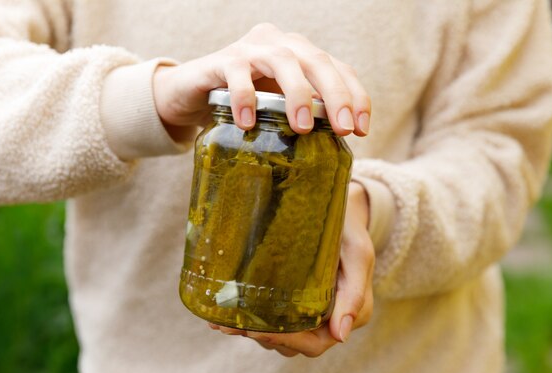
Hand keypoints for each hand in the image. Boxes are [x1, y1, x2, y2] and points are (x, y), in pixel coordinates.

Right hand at [153, 23, 370, 140]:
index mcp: (299, 55)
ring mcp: (250, 49)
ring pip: (283, 61)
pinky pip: (237, 74)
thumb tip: (337, 148)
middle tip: (343, 130)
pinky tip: (248, 124)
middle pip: (317, 61)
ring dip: (298, 94)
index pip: (337, 68)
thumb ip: (303, 115)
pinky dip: (245, 99)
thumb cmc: (241, 105)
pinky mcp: (220, 60)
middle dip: (336, 95)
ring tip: (302, 128)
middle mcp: (279, 44)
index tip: (362, 130)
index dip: (355, 96)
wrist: (189, 95)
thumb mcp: (276, 109)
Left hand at [209, 182, 374, 356]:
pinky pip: (273, 321)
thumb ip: (355, 293)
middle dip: (259, 335)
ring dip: (250, 331)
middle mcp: (329, 322)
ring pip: (279, 336)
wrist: (343, 214)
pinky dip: (251, 319)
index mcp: (349, 315)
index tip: (255, 330)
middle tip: (228, 324)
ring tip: (221, 319)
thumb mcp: (358, 254)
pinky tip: (225, 312)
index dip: (285, 340)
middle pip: (292, 343)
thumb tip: (341, 336)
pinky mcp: (294, 303)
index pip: (314, 343)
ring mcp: (310, 314)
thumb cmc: (350, 231)